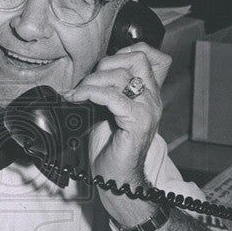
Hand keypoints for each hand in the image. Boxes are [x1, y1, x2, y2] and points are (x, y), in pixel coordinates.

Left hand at [66, 42, 171, 223]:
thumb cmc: (111, 149)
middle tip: (86, 84)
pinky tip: (77, 100)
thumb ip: (108, 91)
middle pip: (137, 58)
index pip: (152, 55)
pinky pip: (112, 97)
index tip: (105, 64)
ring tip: (77, 94)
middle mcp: (153, 99)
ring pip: (120, 76)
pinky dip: (90, 94)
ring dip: (92, 82)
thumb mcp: (109, 112)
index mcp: (150, 94)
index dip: (127, 51)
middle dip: (105, 64)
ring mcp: (148, 110)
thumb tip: (86, 75)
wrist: (117, 179)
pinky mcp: (137, 122)